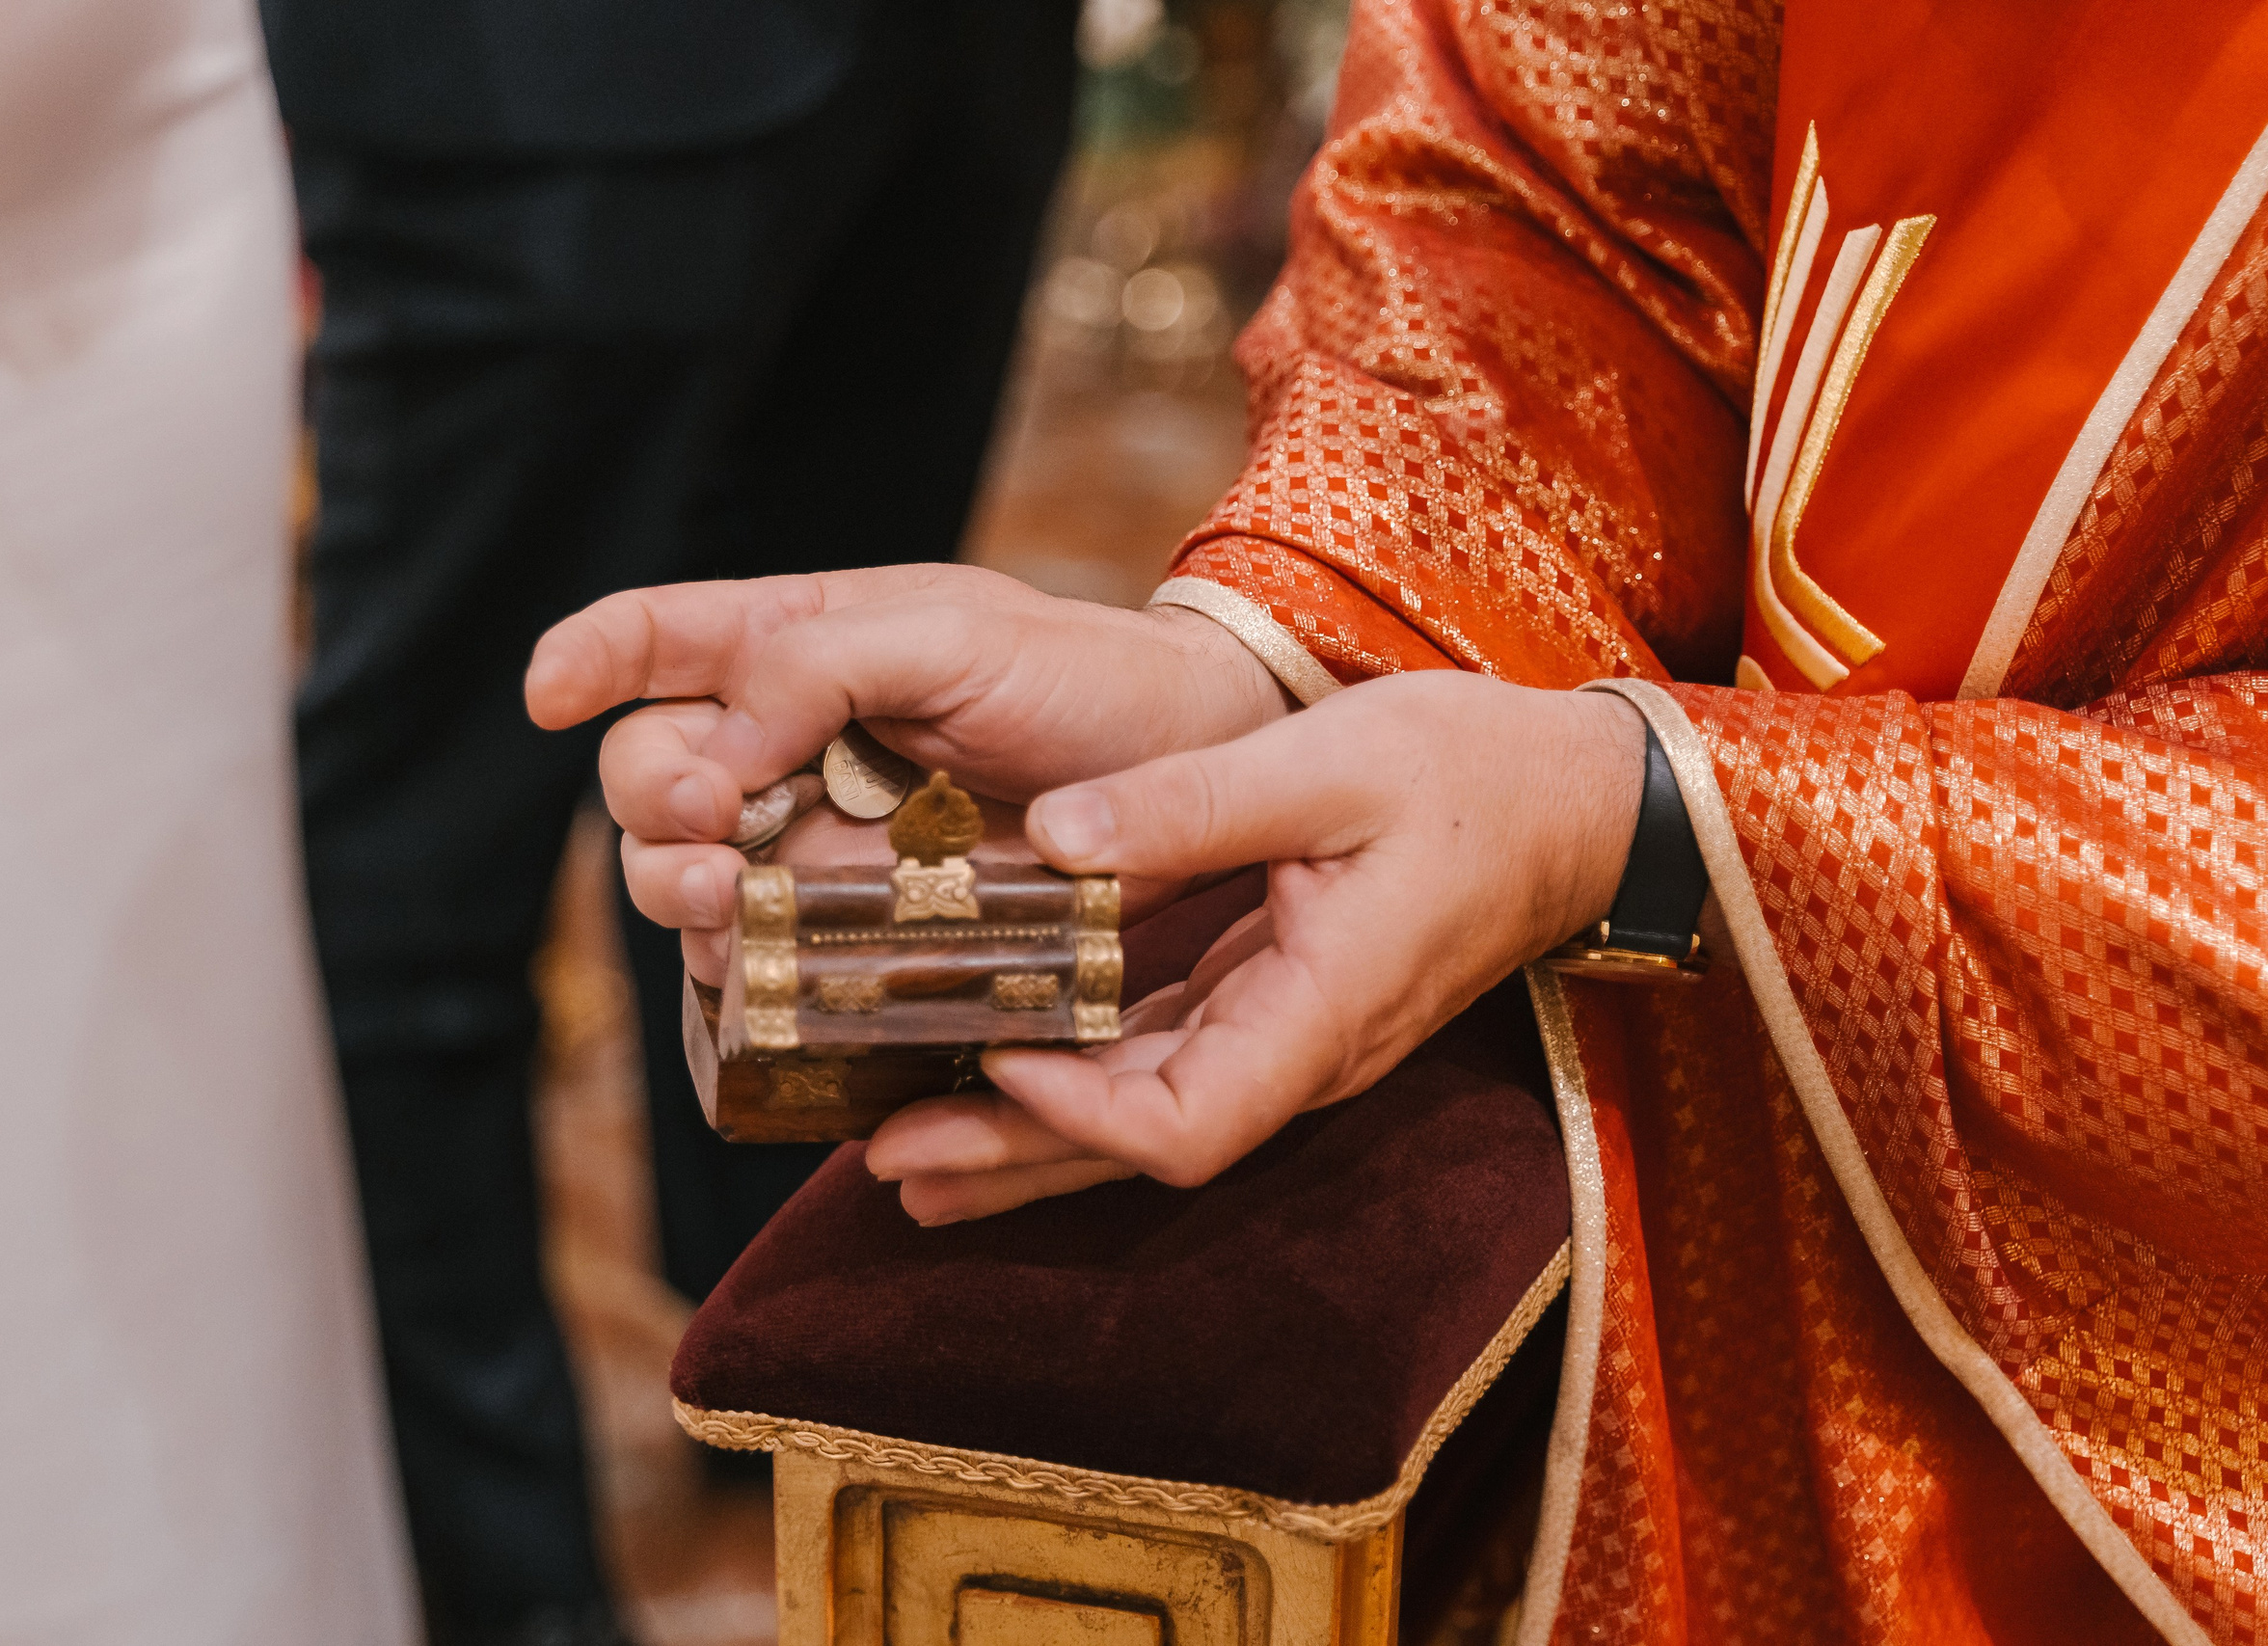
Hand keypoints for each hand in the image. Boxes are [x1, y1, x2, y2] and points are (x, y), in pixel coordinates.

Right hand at [524, 565, 1288, 979]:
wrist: (1194, 772)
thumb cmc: (1080, 677)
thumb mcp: (951, 634)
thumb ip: (817, 663)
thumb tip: (714, 746)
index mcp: (800, 648)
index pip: (658, 642)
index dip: (589, 661)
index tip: (546, 693)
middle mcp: (790, 751)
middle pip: (650, 777)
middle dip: (650, 799)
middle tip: (713, 816)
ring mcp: (819, 849)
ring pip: (688, 881)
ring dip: (679, 891)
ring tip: (734, 898)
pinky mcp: (860, 939)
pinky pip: (764, 968)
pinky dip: (740, 976)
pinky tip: (759, 971)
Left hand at [864, 672, 1644, 1222]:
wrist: (1576, 803)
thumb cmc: (1472, 775)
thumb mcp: (1330, 763)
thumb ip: (1192, 803)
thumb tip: (1051, 834)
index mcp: (1322, 1011)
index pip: (1190, 1125)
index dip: (1080, 1114)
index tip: (993, 1059)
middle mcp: (1303, 1054)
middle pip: (1142, 1143)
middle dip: (1012, 1151)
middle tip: (883, 1157)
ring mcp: (1292, 1041)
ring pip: (1145, 1115)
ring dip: (1029, 1135)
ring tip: (904, 1153)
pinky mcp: (1281, 1009)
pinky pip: (1165, 1067)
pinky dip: (1078, 1080)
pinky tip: (1002, 1074)